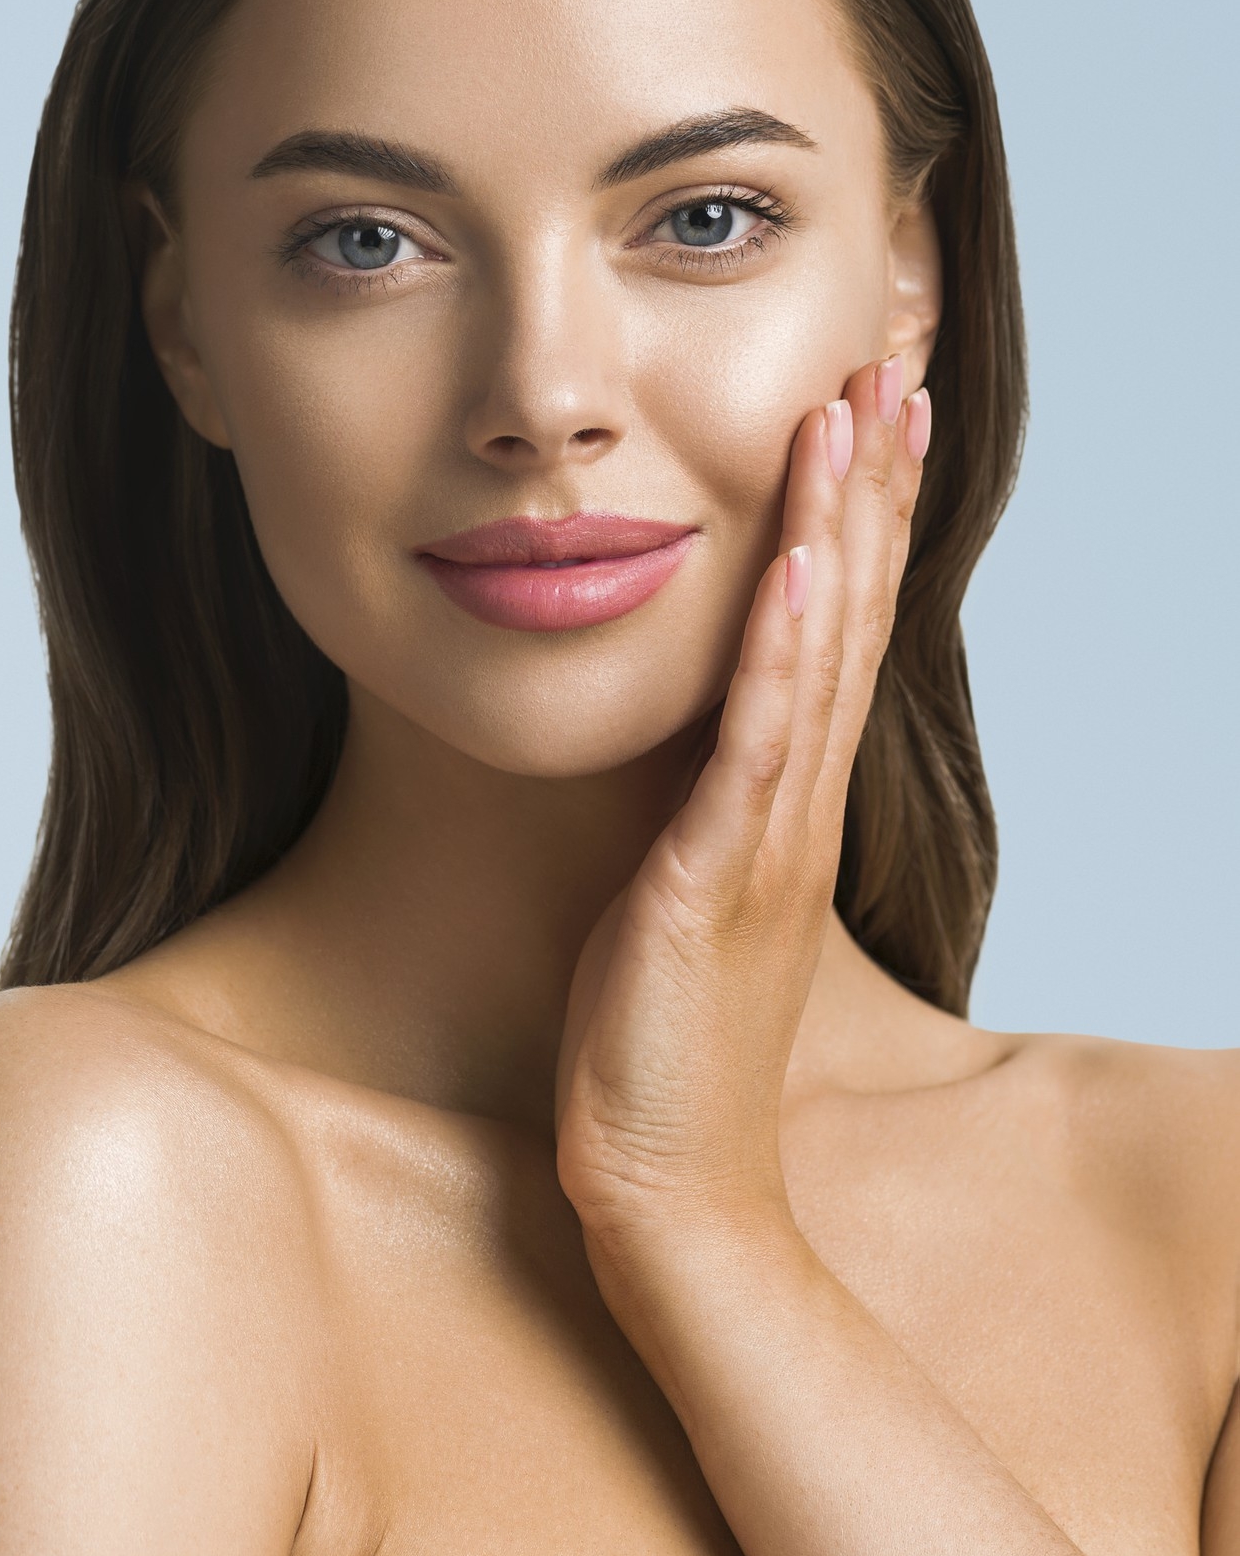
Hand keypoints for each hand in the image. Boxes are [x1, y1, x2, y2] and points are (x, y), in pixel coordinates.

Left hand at [554, 355, 930, 1315]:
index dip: (858, 525)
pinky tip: (801, 570)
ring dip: (840, 533)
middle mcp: (794, 814)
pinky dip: (785, 659)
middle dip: (869, 490)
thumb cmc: (664, 1053)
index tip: (869, 419)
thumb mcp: (682, 901)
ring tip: (857, 415)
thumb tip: (694, 750)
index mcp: (784, 811)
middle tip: (892, 367)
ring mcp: (765, 848)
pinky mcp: (712, 890)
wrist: (671, 1188)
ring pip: (818, 664)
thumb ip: (703, 820)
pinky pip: (755, 756)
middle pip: (852, 622)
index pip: (838, 640)